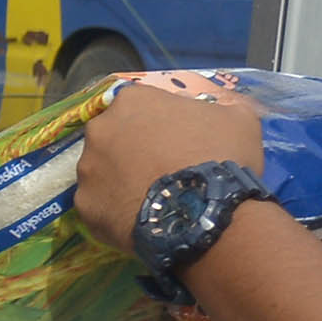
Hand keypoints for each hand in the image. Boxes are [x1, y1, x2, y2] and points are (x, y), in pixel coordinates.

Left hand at [70, 69, 260, 251]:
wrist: (205, 214)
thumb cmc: (222, 157)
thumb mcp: (237, 119)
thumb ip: (218, 109)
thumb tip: (216, 114)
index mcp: (133, 101)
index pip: (140, 106)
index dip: (157, 124)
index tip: (173, 141)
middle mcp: (100, 130)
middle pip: (113, 137)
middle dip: (131, 150)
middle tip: (157, 170)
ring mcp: (87, 169)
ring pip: (101, 172)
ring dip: (120, 180)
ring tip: (148, 198)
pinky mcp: (84, 206)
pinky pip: (98, 206)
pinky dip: (114, 211)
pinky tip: (137, 219)